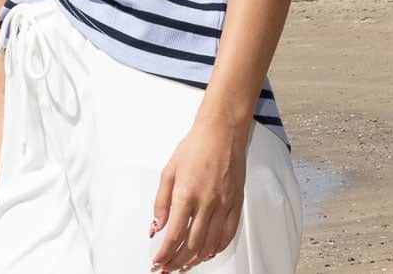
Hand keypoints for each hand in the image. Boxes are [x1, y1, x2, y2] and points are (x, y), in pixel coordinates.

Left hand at [149, 114, 248, 271]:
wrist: (222, 131)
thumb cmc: (196, 145)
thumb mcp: (169, 170)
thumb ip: (161, 201)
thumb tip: (156, 225)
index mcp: (187, 193)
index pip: (174, 235)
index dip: (164, 253)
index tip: (158, 261)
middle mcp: (207, 203)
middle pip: (191, 245)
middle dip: (177, 262)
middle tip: (168, 268)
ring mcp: (224, 205)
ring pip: (210, 244)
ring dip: (195, 260)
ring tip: (184, 265)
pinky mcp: (236, 203)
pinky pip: (228, 234)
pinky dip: (217, 248)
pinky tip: (208, 253)